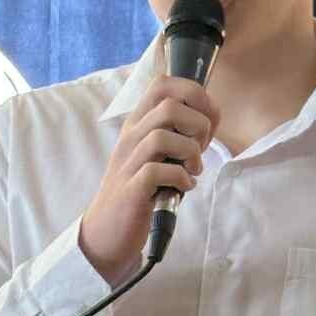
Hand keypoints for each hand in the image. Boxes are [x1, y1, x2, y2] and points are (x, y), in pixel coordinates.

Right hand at [79, 71, 220, 283]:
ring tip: (192, 170)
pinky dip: (181, 178)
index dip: (195, 94)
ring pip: (164, 136)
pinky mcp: (132, 189)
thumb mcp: (155, 153)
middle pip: (170, 105)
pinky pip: (160, 171)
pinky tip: (184, 187)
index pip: (163, 83)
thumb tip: (209, 119)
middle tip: (200, 149)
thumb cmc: (139, 190)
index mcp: (138, 123)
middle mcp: (131, 136)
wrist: (106, 231)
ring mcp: (129, 162)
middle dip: (198, 125)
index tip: (207, 120)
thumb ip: (176, 132)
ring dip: (191, 153)